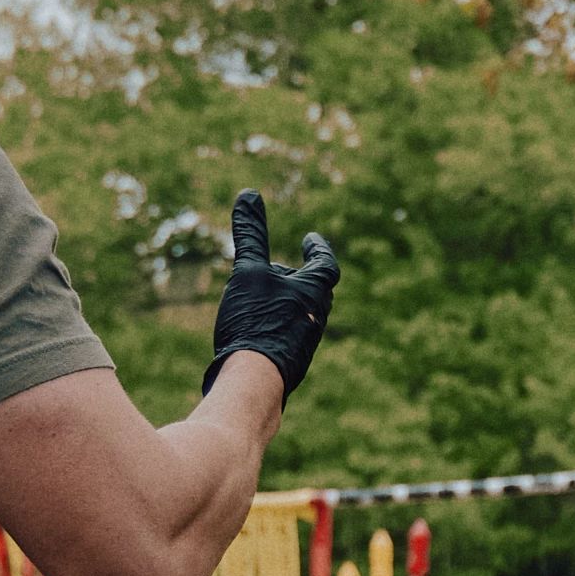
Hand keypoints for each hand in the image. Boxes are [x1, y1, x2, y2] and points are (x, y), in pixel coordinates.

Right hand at [206, 190, 339, 397]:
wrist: (255, 380)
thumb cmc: (256, 321)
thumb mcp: (249, 271)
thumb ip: (251, 235)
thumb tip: (248, 194)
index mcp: (315, 293)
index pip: (325, 264)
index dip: (319, 249)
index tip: (311, 240)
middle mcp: (317, 319)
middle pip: (319, 292)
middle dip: (308, 277)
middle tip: (295, 268)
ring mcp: (305, 344)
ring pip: (304, 316)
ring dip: (293, 303)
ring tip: (275, 297)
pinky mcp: (290, 363)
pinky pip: (289, 337)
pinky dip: (279, 324)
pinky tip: (261, 329)